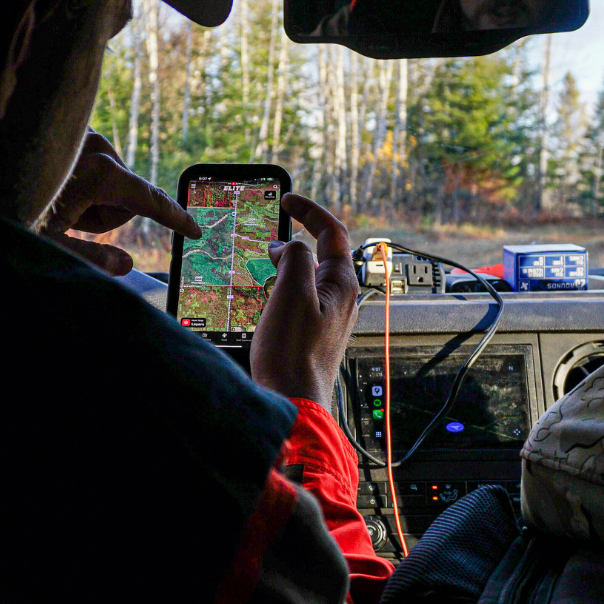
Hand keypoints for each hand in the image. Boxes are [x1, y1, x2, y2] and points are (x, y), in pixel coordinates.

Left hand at [41, 130, 199, 274]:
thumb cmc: (6, 205)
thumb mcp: (47, 243)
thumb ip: (92, 258)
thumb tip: (125, 264)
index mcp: (99, 174)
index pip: (151, 201)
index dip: (176, 220)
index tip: (195, 231)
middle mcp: (98, 146)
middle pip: (124, 196)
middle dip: (102, 212)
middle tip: (64, 217)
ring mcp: (86, 133)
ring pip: (109, 179)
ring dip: (89, 195)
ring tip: (53, 196)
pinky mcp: (77, 129)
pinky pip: (95, 161)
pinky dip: (80, 177)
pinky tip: (53, 180)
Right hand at [251, 194, 358, 409]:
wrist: (292, 402)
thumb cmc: (293, 353)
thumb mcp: (291, 292)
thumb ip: (293, 258)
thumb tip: (287, 247)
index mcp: (342, 284)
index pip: (333, 232)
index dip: (309, 211)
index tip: (287, 200)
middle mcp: (341, 299)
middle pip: (319, 255)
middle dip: (293, 242)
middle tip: (266, 241)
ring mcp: (327, 318)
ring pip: (306, 278)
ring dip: (283, 268)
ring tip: (261, 271)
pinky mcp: (312, 334)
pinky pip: (298, 300)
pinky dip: (280, 290)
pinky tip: (263, 301)